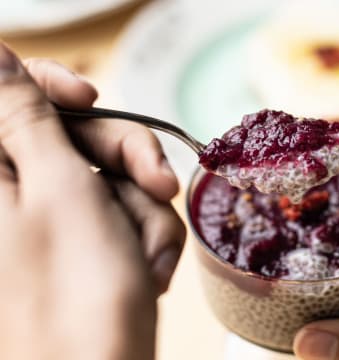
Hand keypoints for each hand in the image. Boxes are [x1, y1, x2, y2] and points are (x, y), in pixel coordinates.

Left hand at [0, 44, 184, 358]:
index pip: (9, 99)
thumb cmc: (78, 298)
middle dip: (126, 162)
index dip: (55, 88)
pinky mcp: (83, 249)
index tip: (92, 96)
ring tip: (146, 260)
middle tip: (159, 184)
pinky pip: (123, 217)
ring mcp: (49, 228)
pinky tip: (147, 273)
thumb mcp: (59, 190)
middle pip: (74, 139)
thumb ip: (26, 115)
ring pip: (111, 181)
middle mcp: (10, 200)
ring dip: (144, 216)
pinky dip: (145, 241)